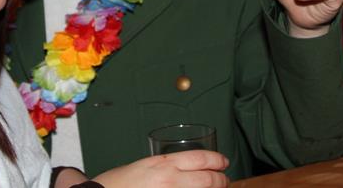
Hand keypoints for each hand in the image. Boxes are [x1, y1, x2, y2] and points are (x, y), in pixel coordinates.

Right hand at [92, 150, 228, 187]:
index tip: (223, 162)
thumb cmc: (117, 183)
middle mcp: (170, 180)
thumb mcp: (143, 166)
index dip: (217, 160)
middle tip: (225, 180)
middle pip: (208, 179)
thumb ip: (165, 167)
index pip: (200, 158)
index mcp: (163, 164)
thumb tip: (183, 171)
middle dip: (221, 180)